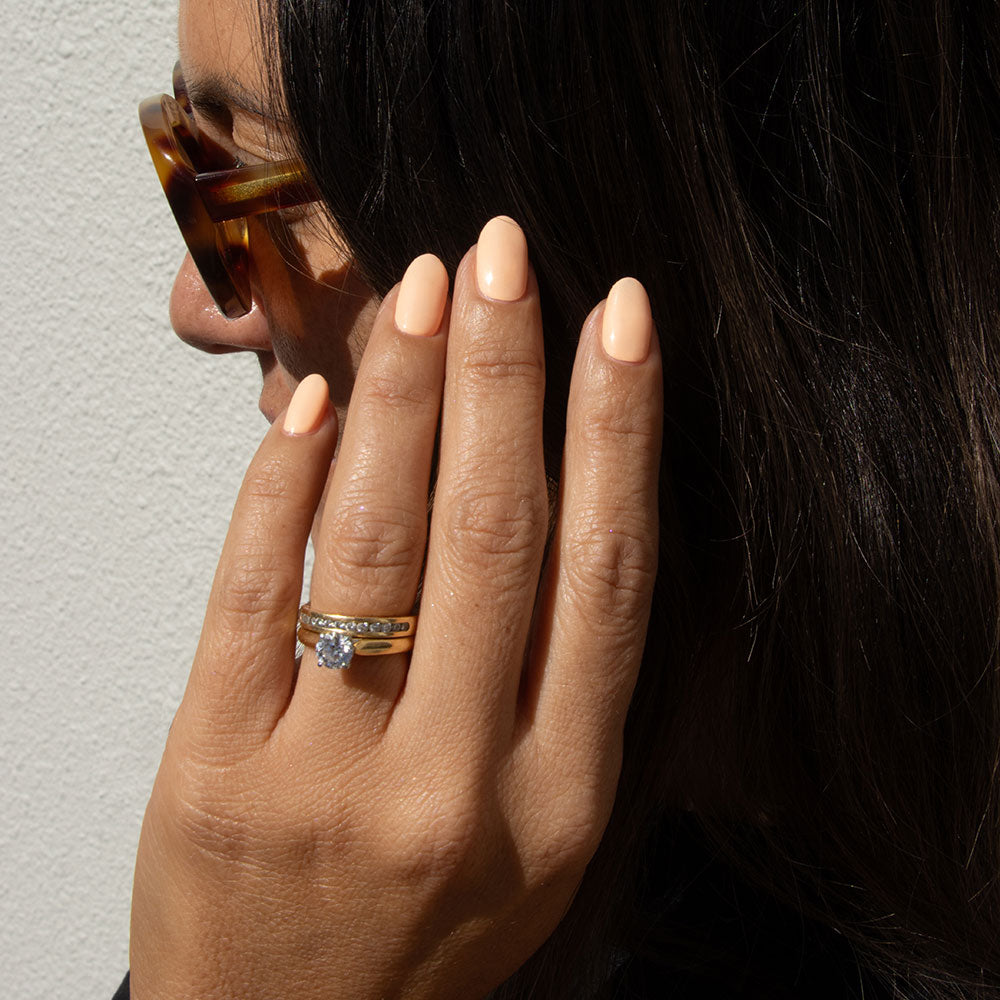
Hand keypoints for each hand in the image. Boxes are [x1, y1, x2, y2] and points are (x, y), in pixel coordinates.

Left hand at [129, 218, 662, 999]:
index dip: (618, 432)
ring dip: (404, 397)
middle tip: (506, 257)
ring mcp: (328, 779)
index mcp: (558, 798)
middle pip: (495, 537)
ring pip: (376, 544)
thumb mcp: (531, 828)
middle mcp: (456, 787)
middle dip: (505, 375)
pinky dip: (285, 478)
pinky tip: (318, 398)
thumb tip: (547, 485)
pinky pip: (253, 589)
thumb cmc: (419, 923)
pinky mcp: (216, 770)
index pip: (605, 577)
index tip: (620, 321)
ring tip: (422, 291)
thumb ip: (549, 679)